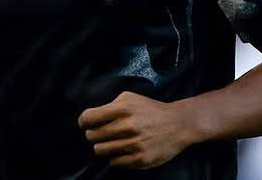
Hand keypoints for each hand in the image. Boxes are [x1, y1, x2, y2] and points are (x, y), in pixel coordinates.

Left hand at [79, 92, 193, 168]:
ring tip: (110, 143)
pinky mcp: (140, 159)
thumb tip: (91, 117)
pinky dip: (115, 158)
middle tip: (98, 134)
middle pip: (93, 136)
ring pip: (101, 151)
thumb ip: (111, 106)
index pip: (90, 117)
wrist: (177, 124)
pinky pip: (115, 163)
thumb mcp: (130, 98)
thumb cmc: (151, 109)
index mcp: (123, 108)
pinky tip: (121, 151)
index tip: (84, 124)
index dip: (84, 121)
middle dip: (93, 135)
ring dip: (103, 147)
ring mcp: (134, 144)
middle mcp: (127, 126)